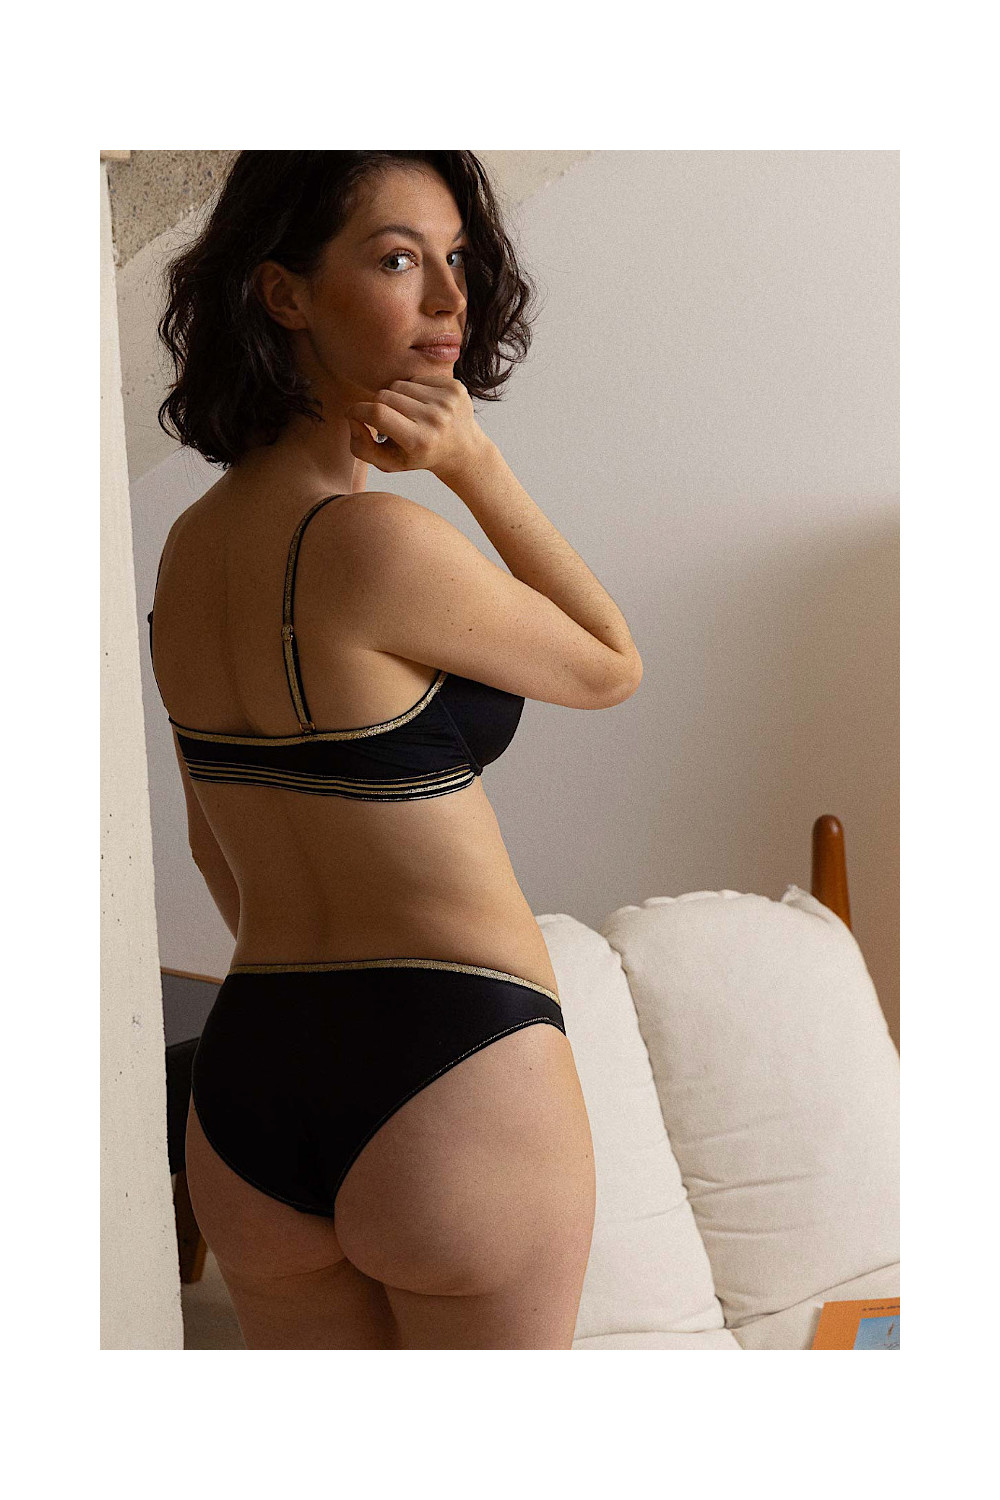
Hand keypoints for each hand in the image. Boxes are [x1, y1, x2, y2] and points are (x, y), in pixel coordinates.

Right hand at [345, 375, 487, 480]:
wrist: (462, 450)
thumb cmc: (419, 456)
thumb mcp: (388, 463)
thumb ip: (361, 447)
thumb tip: (352, 417)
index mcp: (419, 441)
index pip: (378, 414)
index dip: (358, 411)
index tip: (353, 414)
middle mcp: (436, 420)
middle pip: (385, 396)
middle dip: (378, 405)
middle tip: (388, 420)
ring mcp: (447, 401)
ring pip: (400, 384)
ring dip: (397, 397)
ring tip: (408, 414)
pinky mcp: (455, 386)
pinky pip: (418, 377)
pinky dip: (414, 389)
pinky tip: (422, 405)